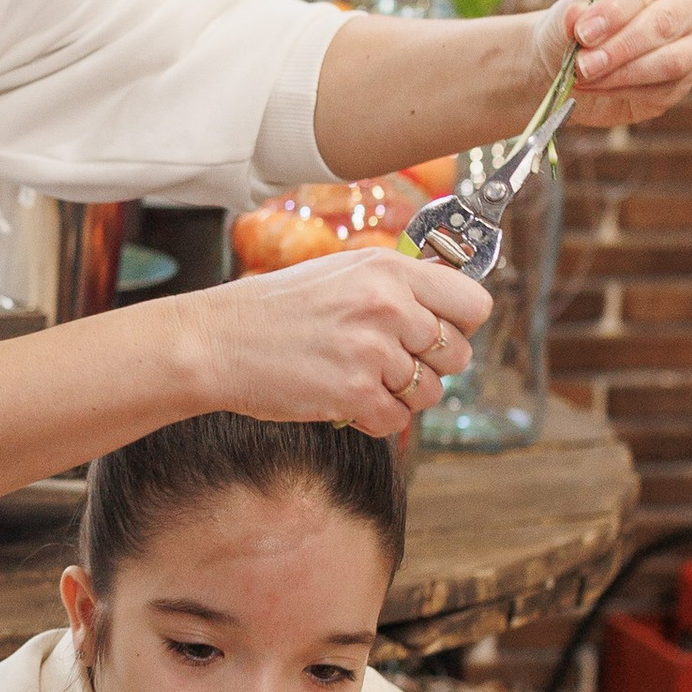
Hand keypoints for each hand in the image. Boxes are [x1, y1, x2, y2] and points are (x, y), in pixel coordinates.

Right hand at [197, 242, 491, 438]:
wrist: (217, 341)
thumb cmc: (273, 309)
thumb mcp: (341, 273)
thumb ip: (394, 285)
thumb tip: (445, 307)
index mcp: (389, 269)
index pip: (474, 303)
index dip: (459, 325)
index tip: (437, 333)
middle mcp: (389, 306)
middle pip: (458, 355)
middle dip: (430, 367)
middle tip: (389, 365)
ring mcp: (373, 351)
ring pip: (430, 394)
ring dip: (400, 396)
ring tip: (359, 380)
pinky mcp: (355, 393)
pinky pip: (396, 422)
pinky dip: (372, 420)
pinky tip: (343, 401)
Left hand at [532, 0, 691, 132]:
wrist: (581, 63)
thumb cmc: (583, 27)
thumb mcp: (569, 15)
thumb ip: (573, 14)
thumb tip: (576, 15)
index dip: (613, 10)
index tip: (583, 32)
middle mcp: (690, 3)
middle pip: (662, 23)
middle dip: (618, 47)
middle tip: (582, 64)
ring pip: (669, 61)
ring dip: (621, 73)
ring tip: (584, 77)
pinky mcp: (685, 80)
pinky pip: (661, 89)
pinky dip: (621, 91)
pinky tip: (595, 87)